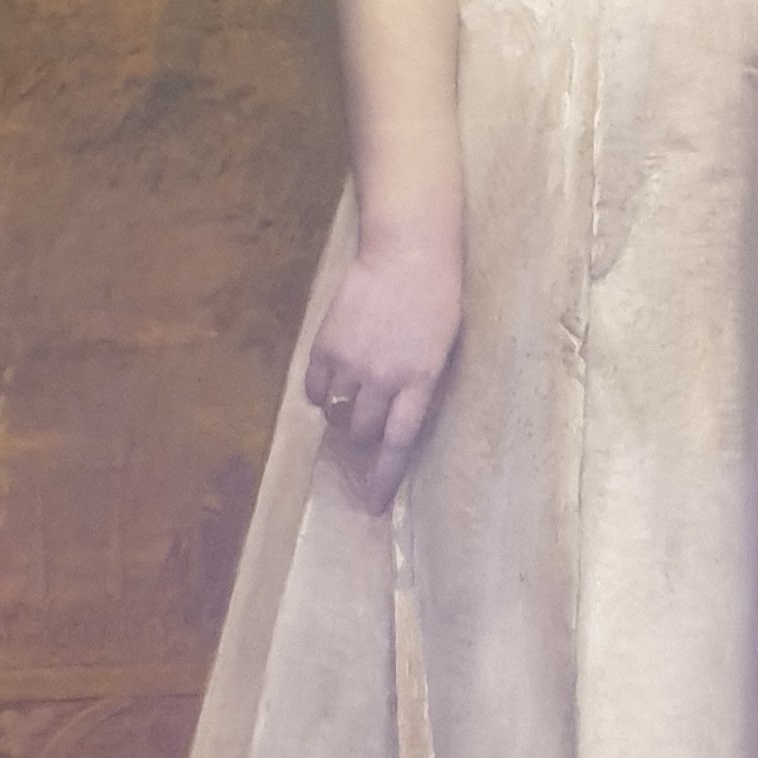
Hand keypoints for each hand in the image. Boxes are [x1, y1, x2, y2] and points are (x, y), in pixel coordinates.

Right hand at [305, 233, 461, 513]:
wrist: (408, 251)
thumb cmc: (437, 299)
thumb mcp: (442, 350)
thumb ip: (420, 386)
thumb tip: (396, 420)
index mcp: (420, 382)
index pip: (398, 444)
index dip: (383, 479)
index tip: (372, 506)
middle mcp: (383, 378)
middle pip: (363, 432)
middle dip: (366, 433)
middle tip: (371, 416)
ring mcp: (351, 361)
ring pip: (337, 414)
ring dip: (345, 413)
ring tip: (355, 392)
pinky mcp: (326, 344)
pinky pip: (315, 389)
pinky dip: (322, 393)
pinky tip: (334, 379)